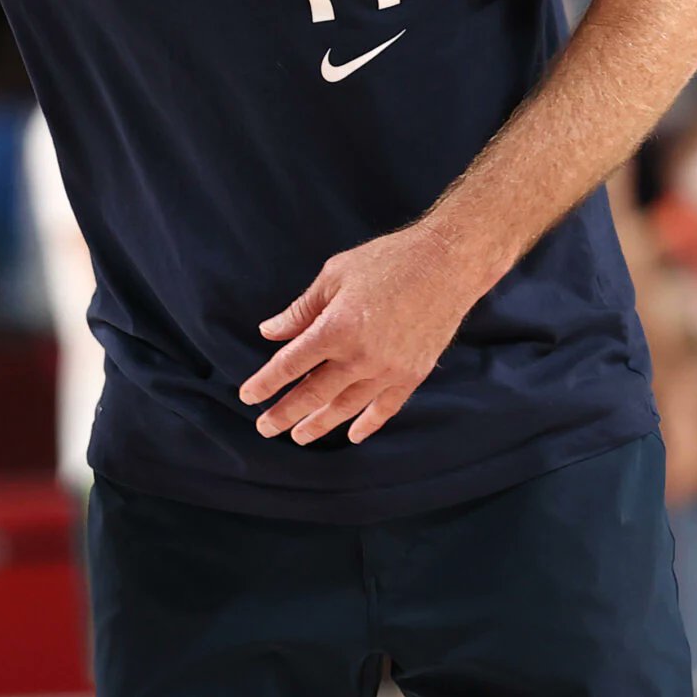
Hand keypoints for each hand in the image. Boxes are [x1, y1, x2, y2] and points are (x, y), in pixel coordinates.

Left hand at [237, 222, 487, 444]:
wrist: (448, 262)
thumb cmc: (388, 260)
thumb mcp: (335, 275)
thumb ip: (301, 310)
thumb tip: (270, 332)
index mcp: (336, 328)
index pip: (290, 364)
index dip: (266, 383)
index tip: (248, 396)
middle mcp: (360, 356)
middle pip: (313, 394)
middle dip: (285, 414)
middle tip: (265, 427)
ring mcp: (389, 369)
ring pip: (346, 407)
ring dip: (320, 424)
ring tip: (300, 436)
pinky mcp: (413, 373)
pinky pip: (385, 408)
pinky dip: (368, 423)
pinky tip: (353, 434)